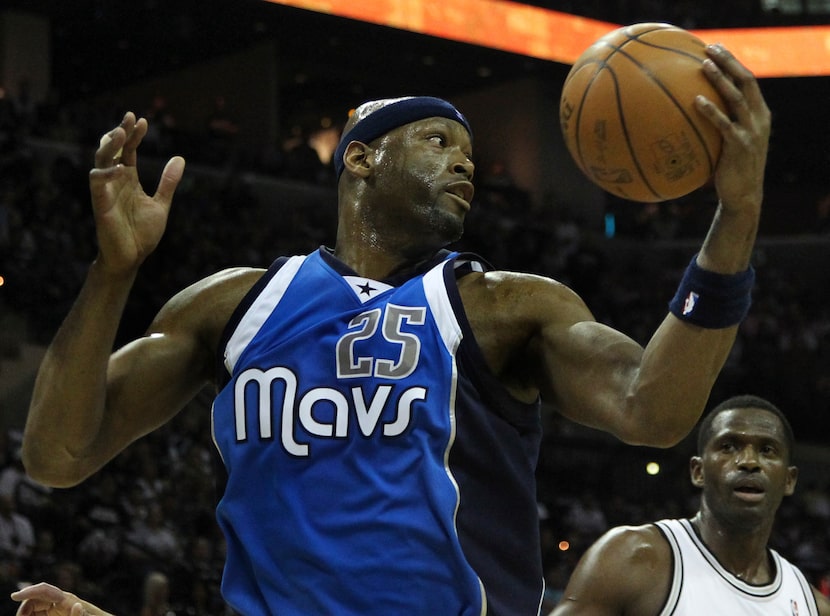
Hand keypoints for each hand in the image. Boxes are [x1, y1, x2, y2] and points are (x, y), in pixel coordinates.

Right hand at [11, 582, 112, 615]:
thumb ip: (78, 615)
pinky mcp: (56, 612)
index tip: (14, 596)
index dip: (29, 591)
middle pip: (35, 599)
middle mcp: (60, 600)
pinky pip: (39, 612)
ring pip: (35, 606)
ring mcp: (57, 606)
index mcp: (66, 599)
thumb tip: (77, 605)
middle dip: (24, 609)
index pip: (44, 590)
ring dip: (27, 613)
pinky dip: (32, 615)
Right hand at [89, 111, 185, 275]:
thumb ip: (168, 182)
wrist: (132, 258)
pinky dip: (106, 173)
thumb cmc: (142, 233)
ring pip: (101, 160)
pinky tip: (121, 167)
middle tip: (130, 118)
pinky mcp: (100, 204)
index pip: (128, 151)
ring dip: (110, 146)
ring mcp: (106, 191)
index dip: (134, 135)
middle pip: (113, 149)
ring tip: (121, 133)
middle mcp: (115, 181)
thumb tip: (180, 158)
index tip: (143, 121)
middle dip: (120, 132)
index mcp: (128, 179)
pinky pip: (97, 183)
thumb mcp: (161, 204)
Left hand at [696, 43, 770, 213]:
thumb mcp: (729, 141)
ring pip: (737, 98)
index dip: (733, 62)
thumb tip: (688, 112)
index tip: (716, 48)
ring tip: (703, 65)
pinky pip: (724, 124)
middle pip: (746, 81)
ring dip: (720, 79)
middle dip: (729, 61)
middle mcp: (759, 118)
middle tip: (710, 48)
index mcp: (759, 113)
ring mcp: (751, 131)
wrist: (743, 194)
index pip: (748, 80)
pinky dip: (711, 111)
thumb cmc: (730, 168)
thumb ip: (720, 124)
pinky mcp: (740, 145)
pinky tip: (696, 101)